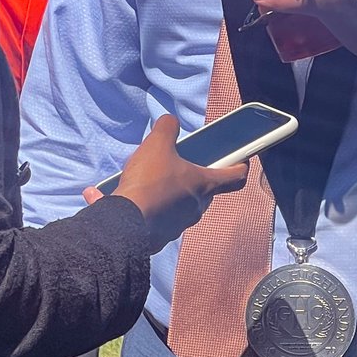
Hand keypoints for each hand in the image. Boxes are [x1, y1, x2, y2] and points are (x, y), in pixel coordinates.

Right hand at [81, 114, 248, 252]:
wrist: (125, 224)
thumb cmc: (149, 183)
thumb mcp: (157, 144)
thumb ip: (167, 128)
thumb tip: (170, 122)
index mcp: (203, 185)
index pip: (235, 177)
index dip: (241, 165)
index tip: (242, 158)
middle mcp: (195, 207)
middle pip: (203, 189)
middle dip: (191, 174)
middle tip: (174, 161)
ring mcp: (178, 223)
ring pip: (177, 202)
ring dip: (164, 190)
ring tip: (140, 177)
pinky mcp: (158, 234)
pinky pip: (154, 215)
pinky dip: (142, 205)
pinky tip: (114, 196)